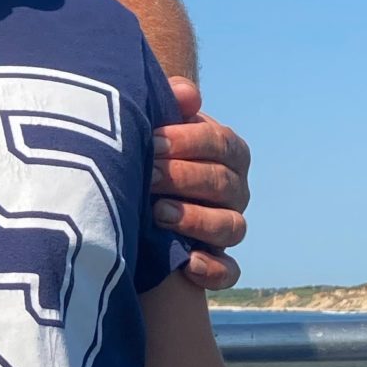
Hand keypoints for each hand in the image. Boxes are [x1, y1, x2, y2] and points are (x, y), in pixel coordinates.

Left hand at [154, 78, 250, 292]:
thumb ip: (171, 101)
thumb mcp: (156, 122)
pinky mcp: (216, 262)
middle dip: (184, 178)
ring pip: (231, 227)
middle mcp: (235, 190)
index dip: (189, 142)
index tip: (152, 142)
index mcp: (226, 152)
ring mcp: (228, 227)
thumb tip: (188, 94)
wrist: (131, 199)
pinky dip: (211, 270)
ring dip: (196, 221)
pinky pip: (228, 272)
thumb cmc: (147, 151)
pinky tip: (186, 264)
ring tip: (156, 214)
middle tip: (148, 177)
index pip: (221, 143)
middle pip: (223, 183)